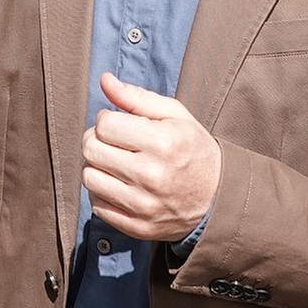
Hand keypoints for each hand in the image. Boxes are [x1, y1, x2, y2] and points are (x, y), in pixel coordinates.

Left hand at [82, 72, 221, 240]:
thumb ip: (136, 97)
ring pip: (89, 178)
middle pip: (91, 150)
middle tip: (111, 142)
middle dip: (95, 140)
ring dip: (96, 167)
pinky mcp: (137, 227)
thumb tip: (104, 80)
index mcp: (163, 143)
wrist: (218, 198)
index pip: (104, 125)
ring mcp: (143, 205)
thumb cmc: (193, 149)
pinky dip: (102, 193)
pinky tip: (119, 185)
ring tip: (115, 163)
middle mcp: (151, 175)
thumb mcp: (174, 116)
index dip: (106, 120)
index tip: (118, 124)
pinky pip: (96, 206)